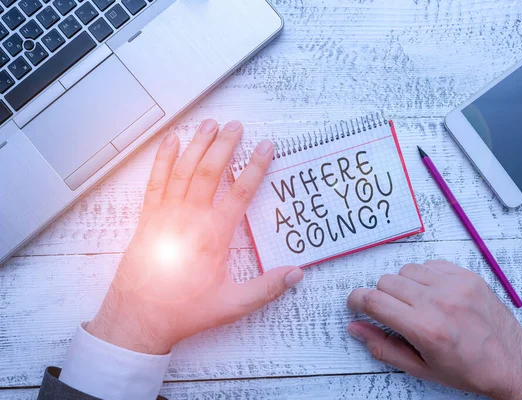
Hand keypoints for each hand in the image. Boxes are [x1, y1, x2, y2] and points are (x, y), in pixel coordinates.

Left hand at [87, 119, 303, 354]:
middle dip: (225, 145)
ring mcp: (166, 214)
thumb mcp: (232, 304)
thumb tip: (296, 273)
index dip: (255, 167)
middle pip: (210, 171)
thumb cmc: (184, 311)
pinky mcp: (148, 218)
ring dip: (198, 144)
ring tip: (209, 124)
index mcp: (214, 235)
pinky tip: (171, 142)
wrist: (138, 318)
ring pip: (184, 170)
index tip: (265, 147)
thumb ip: (266, 288)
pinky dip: (164, 159)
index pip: (240, 192)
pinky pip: (156, 181)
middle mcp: (190, 218)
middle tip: (236, 126)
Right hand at [346, 261, 521, 399]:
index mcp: (425, 329)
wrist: (514, 363)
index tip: (355, 305)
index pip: (374, 301)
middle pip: (386, 282)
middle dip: (380, 297)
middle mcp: (439, 302)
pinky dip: (423, 277)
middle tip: (391, 313)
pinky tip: (432, 294)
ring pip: (406, 270)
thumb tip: (355, 328)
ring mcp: (455, 285)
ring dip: (402, 285)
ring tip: (416, 304)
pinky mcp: (467, 276)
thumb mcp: (421, 368)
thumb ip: (382, 347)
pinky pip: (429, 264)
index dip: (356, 301)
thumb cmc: (468, 370)